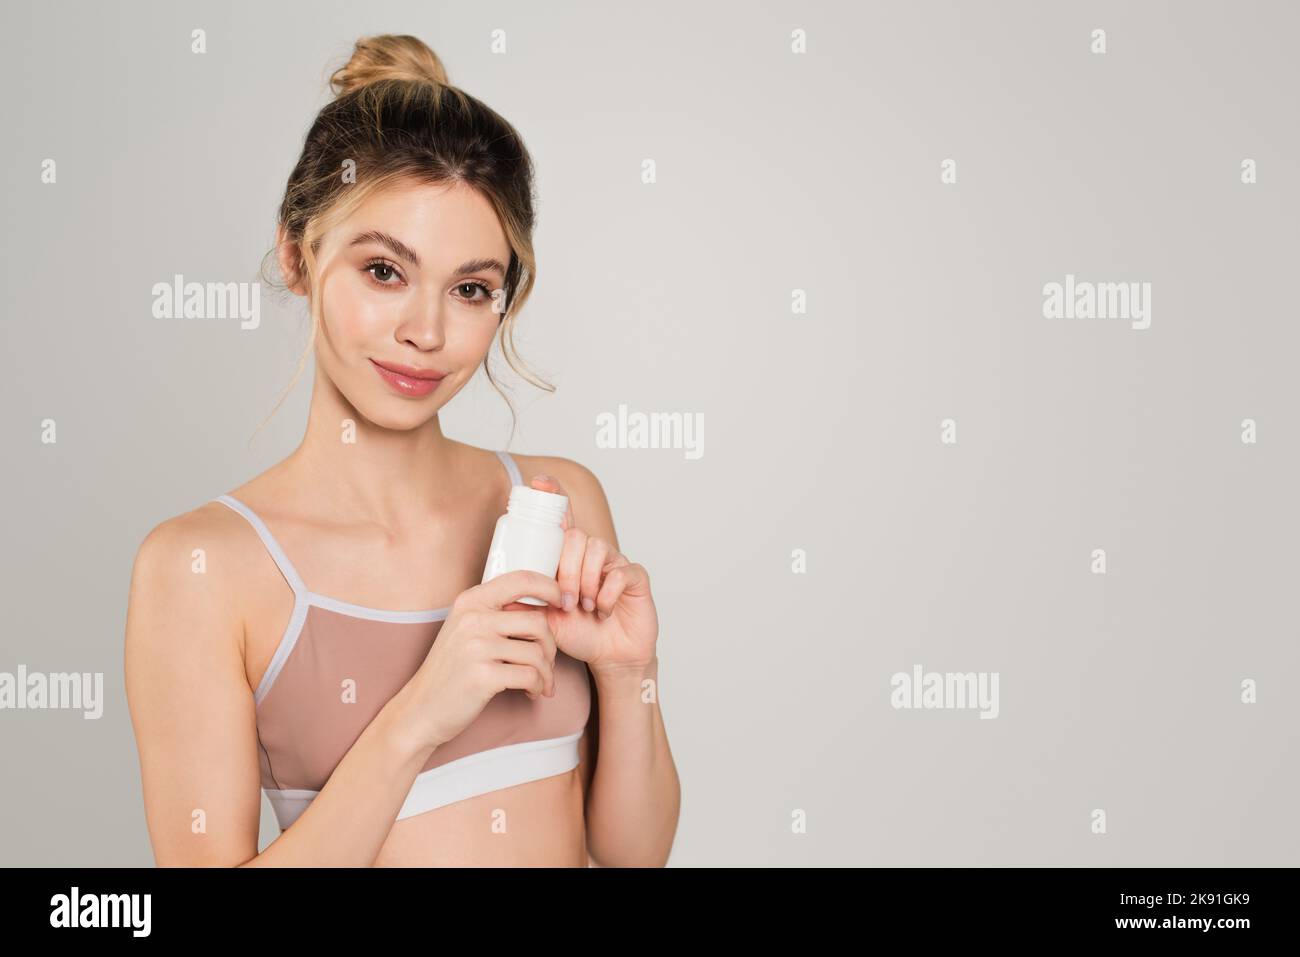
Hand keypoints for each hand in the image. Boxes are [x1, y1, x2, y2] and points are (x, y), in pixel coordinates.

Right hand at [402, 569, 563, 751]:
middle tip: (547, 663)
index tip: (564, 603)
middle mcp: (473, 619)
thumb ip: (497, 613)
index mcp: (470, 601)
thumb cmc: (451, 670)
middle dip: (551, 646)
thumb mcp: (466, 630)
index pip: (521, 579)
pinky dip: (538, 686)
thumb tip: (545, 604)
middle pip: (538, 621)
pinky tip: (530, 693)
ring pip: (537, 652)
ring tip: (539, 683)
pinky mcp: (482, 676)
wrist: (421, 709)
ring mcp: (476, 647)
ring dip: (546, 672)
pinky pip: (530, 676)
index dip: (550, 587)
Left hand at [517, 473, 658, 675]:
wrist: (610, 658)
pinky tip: (603, 610)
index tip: (539, 482)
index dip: (553, 496)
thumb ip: (526, 602)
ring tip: (584, 607)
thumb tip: (494, 591)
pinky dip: (607, 594)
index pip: (562, 520)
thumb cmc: (579, 635)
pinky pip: (620, 572)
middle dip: (566, 570)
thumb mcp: (544, 619)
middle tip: (564, 601)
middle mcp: (592, 555)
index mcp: (569, 559)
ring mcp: (615, 563)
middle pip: (576, 536)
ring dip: (586, 582)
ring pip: (597, 549)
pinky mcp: (636, 577)